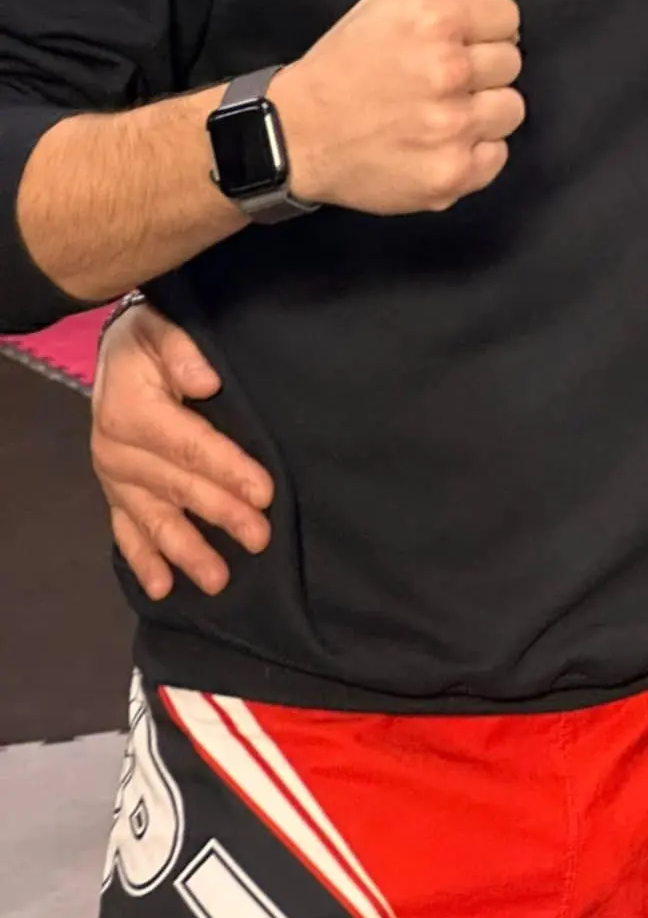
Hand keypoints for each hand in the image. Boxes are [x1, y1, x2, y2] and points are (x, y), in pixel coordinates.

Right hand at [91, 304, 272, 598]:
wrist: (116, 352)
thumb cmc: (149, 340)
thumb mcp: (162, 329)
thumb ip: (182, 352)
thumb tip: (206, 381)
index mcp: (131, 412)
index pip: (190, 446)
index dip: (228, 470)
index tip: (264, 493)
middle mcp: (116, 451)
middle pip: (178, 487)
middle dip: (222, 514)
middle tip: (259, 538)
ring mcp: (114, 477)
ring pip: (154, 519)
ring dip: (186, 551)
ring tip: (218, 580)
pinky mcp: (114, 492)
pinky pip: (125, 531)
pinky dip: (143, 560)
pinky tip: (161, 588)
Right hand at [271, 0, 524, 214]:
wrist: (296, 134)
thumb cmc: (344, 63)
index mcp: (434, 20)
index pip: (508, 16)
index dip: (487, 28)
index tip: (464, 41)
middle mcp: (446, 71)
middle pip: (511, 62)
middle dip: (482, 68)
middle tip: (441, 78)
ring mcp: (451, 127)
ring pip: (511, 109)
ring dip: (482, 110)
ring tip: (440, 111)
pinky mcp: (451, 174)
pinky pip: (497, 156)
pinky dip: (474, 151)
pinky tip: (438, 142)